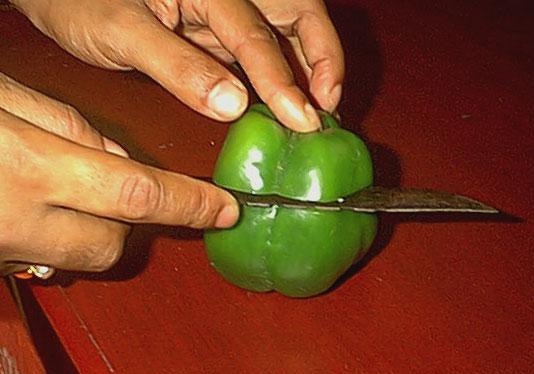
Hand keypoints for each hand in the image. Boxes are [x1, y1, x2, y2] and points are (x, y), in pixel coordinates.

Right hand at [0, 73, 237, 275]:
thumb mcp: (4, 99)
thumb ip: (68, 128)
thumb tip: (115, 157)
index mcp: (28, 167)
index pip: (138, 194)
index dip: (190, 205)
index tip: (224, 210)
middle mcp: (17, 222)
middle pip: (111, 243)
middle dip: (128, 220)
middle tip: (107, 183)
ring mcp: (2, 250)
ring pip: (77, 259)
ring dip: (89, 231)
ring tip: (59, 191)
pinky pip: (39, 262)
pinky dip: (51, 239)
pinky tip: (28, 207)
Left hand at [12, 0, 342, 131]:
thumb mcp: (122, 32)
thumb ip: (178, 67)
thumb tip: (232, 105)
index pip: (255, 34)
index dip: (284, 79)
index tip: (303, 119)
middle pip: (298, 11)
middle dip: (322, 58)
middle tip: (328, 106)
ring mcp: (224, 7)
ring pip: (286, 30)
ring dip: (307, 66)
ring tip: (317, 106)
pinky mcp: (216, 26)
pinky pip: (260, 47)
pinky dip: (278, 74)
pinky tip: (282, 101)